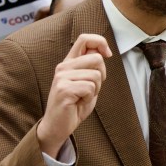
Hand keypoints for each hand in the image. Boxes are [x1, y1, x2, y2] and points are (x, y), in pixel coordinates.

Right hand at [36, 33, 111, 155]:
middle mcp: (63, 67)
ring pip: (95, 76)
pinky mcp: (64, 89)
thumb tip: (103, 52)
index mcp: (68, 63)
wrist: (57, 126)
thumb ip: (91, 68)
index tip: (107, 54)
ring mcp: (62, 77)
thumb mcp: (86, 83)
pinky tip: (78, 103)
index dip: (100, 42)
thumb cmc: (73, 106)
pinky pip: (90, 88)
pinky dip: (89, 98)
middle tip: (91, 89)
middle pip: (96, 58)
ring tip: (82, 98)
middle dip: (101, 76)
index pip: (84, 39)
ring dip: (95, 90)